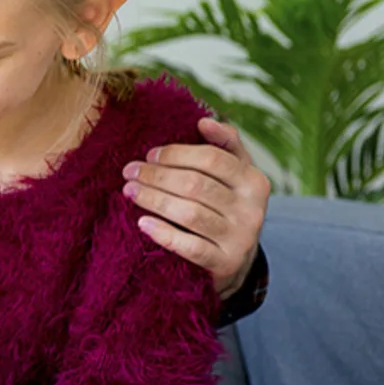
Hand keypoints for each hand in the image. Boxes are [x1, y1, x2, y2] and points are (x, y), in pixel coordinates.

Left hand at [123, 117, 270, 296]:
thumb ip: (224, 144)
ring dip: (153, 200)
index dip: (176, 154)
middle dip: (157, 176)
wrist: (234, 259)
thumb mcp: (234, 174)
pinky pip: (190, 247)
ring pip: (190, 214)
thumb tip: (204, 120)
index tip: (149, 154)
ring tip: (129, 191)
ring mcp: (240, 238)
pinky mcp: (224, 263)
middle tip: (130, 172)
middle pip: (196, 185)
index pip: (213, 159)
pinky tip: (142, 223)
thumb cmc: (225, 205)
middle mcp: (252, 210)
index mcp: (254, 181)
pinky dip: (164, 234)